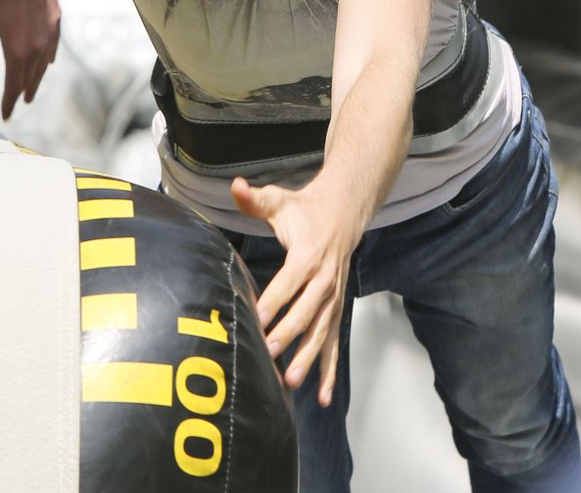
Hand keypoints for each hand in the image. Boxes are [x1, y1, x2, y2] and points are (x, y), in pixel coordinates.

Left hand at [0, 0, 61, 118]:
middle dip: (23, 95)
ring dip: (36, 80)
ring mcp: (49, 33)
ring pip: (43, 66)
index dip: (8, 103)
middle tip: (19, 106)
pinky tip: (46, 61)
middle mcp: (37, 47)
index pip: (13, 86)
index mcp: (17, 50)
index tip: (5, 116)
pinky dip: (47, 60)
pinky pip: (52, 48)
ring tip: (32, 90)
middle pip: (30, 80)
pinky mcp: (55, 20)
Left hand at [232, 176, 357, 405]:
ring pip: (321, 333)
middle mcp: (325, 280)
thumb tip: (237, 186)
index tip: (257, 319)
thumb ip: (256, 198)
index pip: (290, 281)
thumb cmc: (305, 210)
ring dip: (308, 358)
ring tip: (292, 381)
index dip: (274, 300)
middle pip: (307, 311)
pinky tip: (323, 395)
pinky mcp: (336, 310)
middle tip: (270, 354)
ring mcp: (333, 298)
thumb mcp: (280, 200)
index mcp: (308, 255)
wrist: (343, 213)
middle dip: (288, 334)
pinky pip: (334, 344)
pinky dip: (329, 370)